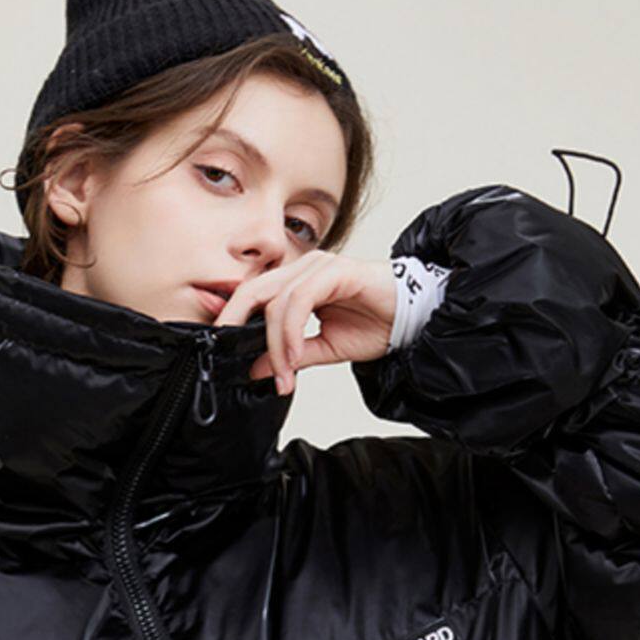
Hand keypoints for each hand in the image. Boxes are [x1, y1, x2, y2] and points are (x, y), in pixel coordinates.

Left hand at [211, 252, 397, 393]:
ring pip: (276, 301)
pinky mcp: (336, 271)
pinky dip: (291, 332)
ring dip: (275, 344)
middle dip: (235, 324)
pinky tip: (293, 357)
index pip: (252, 296)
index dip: (233, 321)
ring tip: (283, 373)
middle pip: (253, 291)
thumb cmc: (376, 324)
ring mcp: (320, 267)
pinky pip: (300, 299)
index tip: (225, 353)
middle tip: (229, 357)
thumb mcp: (324, 348)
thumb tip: (254, 369)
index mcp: (297, 281)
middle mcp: (305, 268)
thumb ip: (291, 355)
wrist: (414, 318)